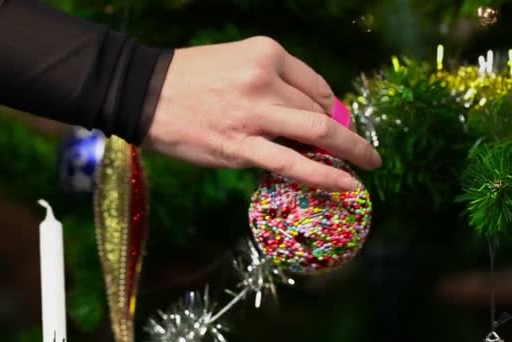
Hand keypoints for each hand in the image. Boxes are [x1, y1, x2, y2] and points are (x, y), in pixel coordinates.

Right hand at [143, 36, 380, 190]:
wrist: (142, 92)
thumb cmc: (186, 78)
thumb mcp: (234, 63)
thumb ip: (269, 84)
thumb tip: (301, 114)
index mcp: (266, 53)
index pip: (315, 84)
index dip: (333, 107)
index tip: (337, 123)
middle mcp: (265, 80)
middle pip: (320, 109)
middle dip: (347, 132)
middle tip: (364, 150)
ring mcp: (255, 114)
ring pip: (316, 134)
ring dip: (350, 152)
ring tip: (369, 164)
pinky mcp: (241, 146)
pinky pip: (292, 163)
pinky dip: (325, 175)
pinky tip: (346, 185)